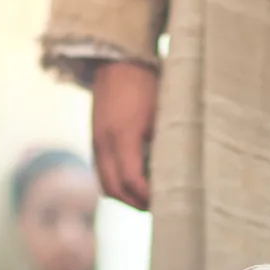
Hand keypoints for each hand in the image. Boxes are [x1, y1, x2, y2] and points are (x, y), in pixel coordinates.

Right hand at [92, 61, 157, 209]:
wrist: (117, 61)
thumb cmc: (146, 83)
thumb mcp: (161, 112)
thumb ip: (164, 143)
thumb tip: (175, 173)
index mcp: (122, 135)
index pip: (132, 181)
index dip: (148, 196)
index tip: (166, 202)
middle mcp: (104, 143)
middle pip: (115, 190)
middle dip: (136, 203)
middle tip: (158, 208)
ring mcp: (96, 143)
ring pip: (106, 185)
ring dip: (125, 197)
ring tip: (146, 200)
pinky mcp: (95, 141)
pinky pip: (102, 174)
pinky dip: (116, 185)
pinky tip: (134, 184)